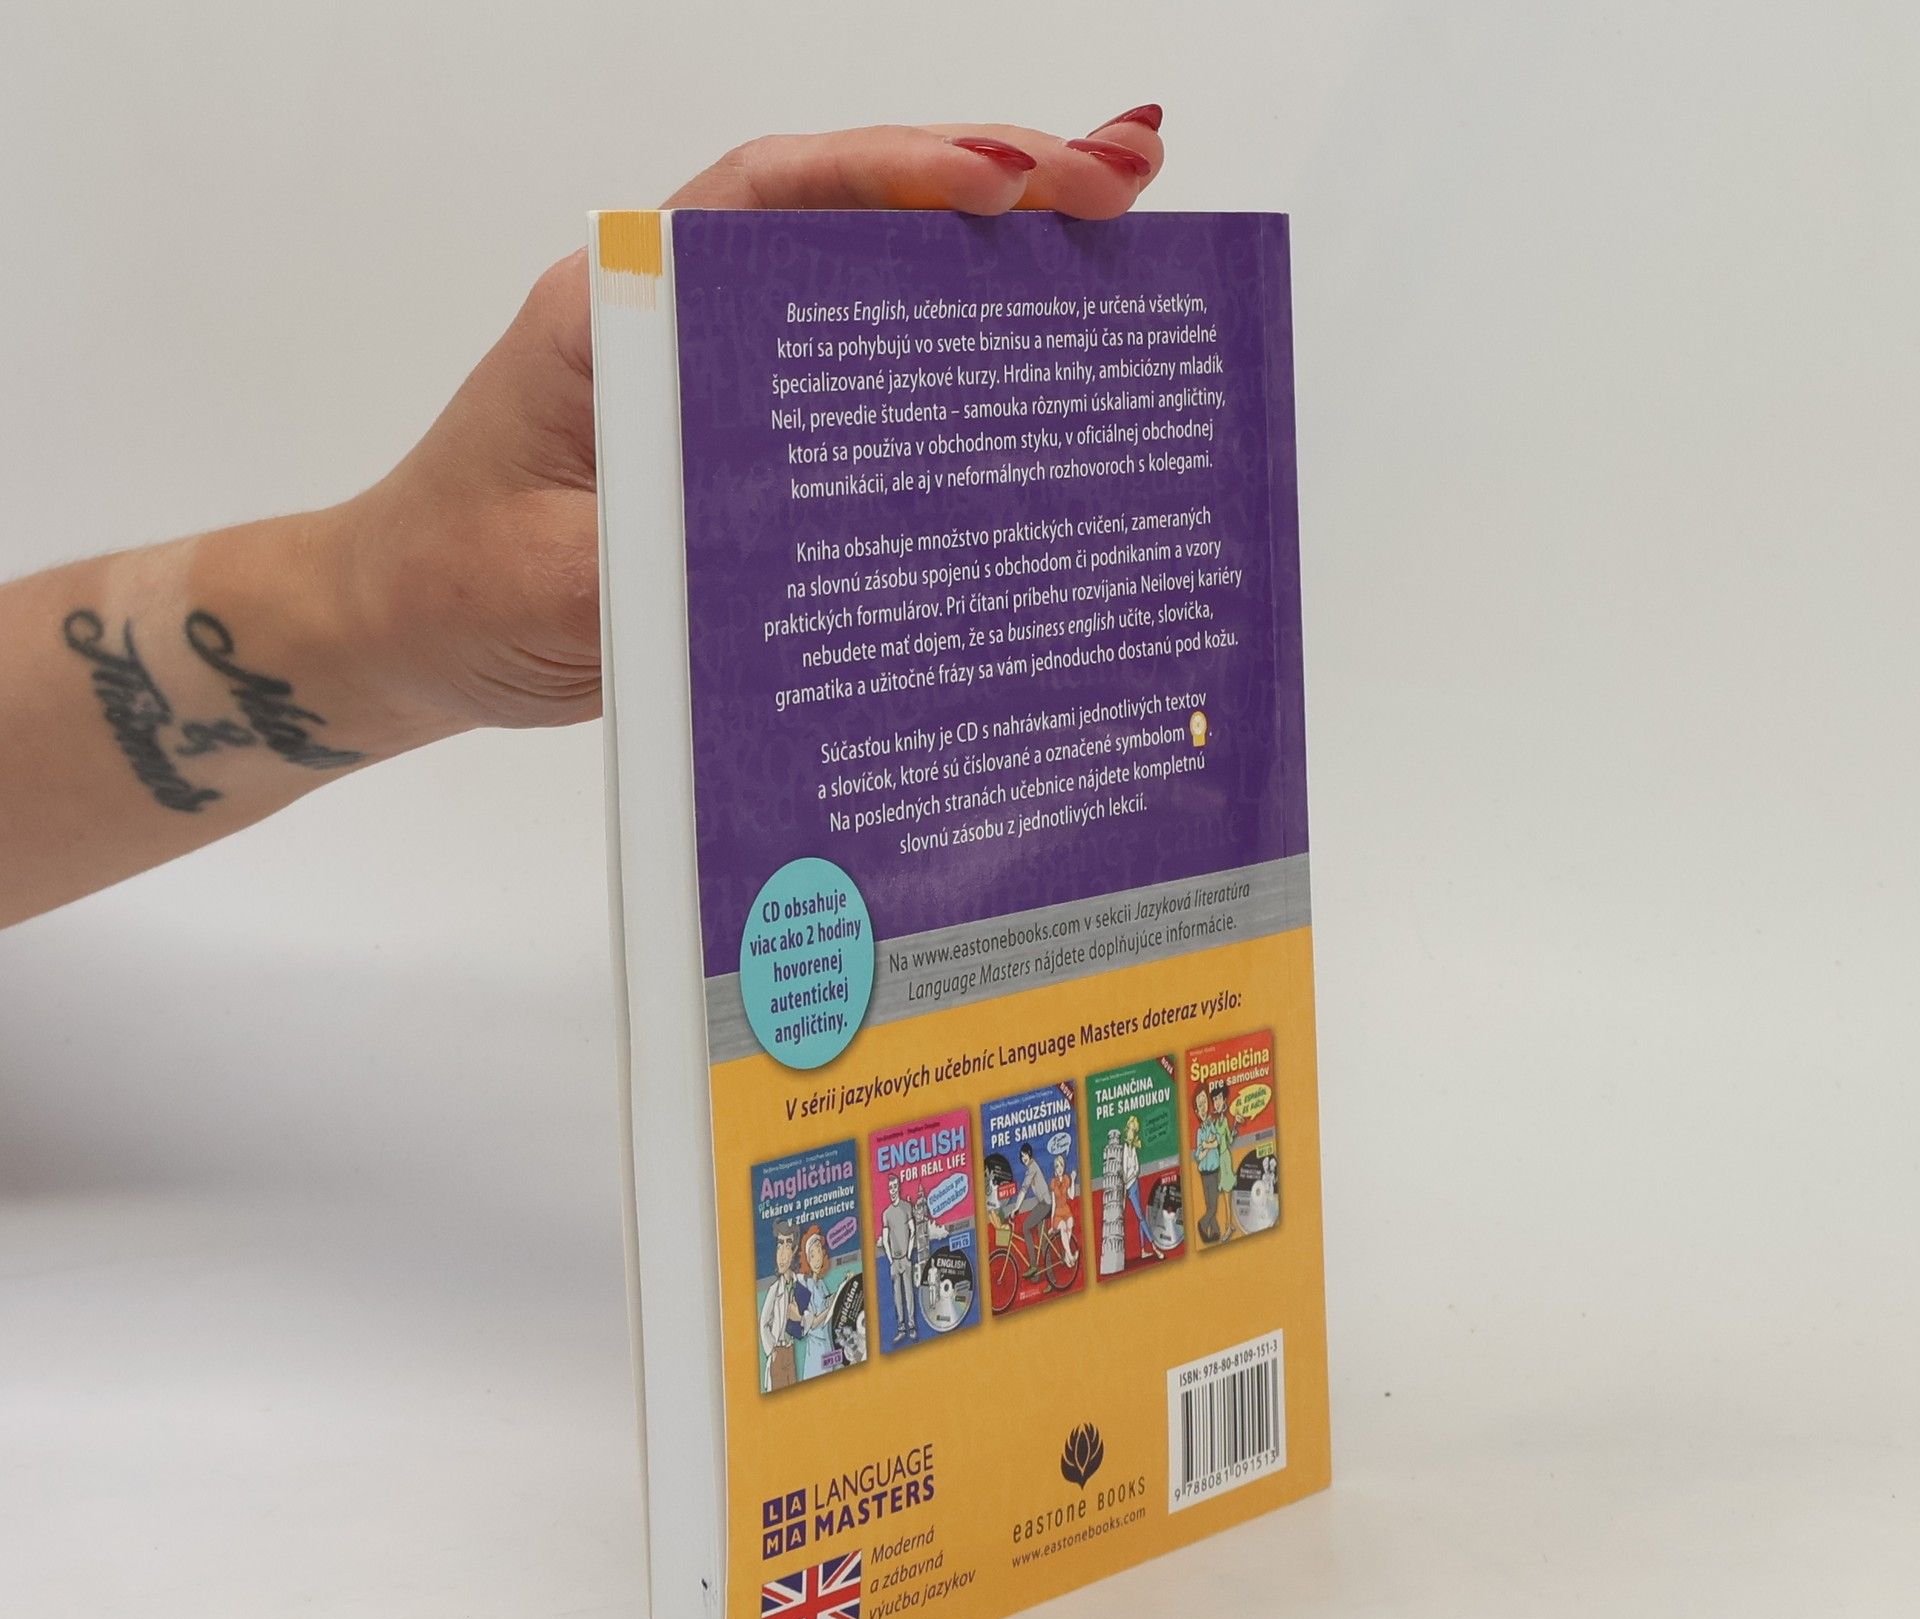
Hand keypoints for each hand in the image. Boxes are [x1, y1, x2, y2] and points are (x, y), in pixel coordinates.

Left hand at [335, 112, 1165, 739]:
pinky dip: (956, 384)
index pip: (769, 200)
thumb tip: (809, 546)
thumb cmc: (453, 588)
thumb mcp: (552, 580)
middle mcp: (683, 324)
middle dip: (995, 191)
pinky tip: (1044, 381)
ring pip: (873, 305)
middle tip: (1129, 182)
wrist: (407, 639)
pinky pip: (867, 403)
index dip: (895, 177)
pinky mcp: (751, 459)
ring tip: (1127, 245)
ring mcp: (724, 389)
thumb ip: (666, 550)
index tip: (1010, 180)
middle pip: (852, 228)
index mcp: (621, 310)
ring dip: (996, 275)